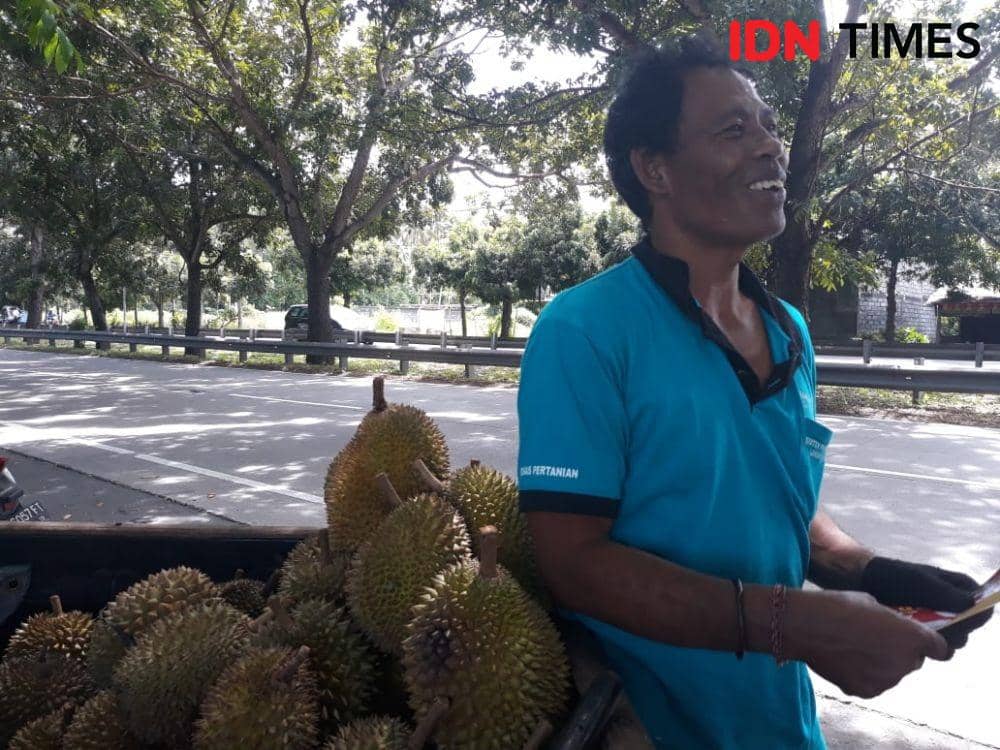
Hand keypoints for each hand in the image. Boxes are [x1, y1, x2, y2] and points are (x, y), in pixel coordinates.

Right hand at [785, 589, 950, 699]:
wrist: (805, 626)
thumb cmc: (837, 606)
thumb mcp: (871, 603)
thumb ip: (890, 620)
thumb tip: (892, 627)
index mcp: (912, 636)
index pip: (941, 649)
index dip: (932, 645)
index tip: (922, 642)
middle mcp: (905, 662)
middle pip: (913, 661)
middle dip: (901, 652)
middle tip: (878, 640)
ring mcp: (886, 680)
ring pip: (892, 673)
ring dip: (882, 664)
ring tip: (856, 648)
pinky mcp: (865, 691)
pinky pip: (873, 683)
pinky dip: (864, 674)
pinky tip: (845, 659)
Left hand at [860, 557, 992, 648]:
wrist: (863, 582)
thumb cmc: (894, 577)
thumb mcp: (921, 582)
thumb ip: (948, 594)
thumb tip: (975, 605)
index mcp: (957, 586)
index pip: (981, 602)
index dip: (978, 613)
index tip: (966, 619)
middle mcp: (951, 604)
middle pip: (968, 625)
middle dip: (958, 630)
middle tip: (940, 629)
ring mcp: (938, 619)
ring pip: (953, 639)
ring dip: (942, 641)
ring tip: (923, 635)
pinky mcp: (923, 632)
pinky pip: (934, 645)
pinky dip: (928, 647)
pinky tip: (914, 643)